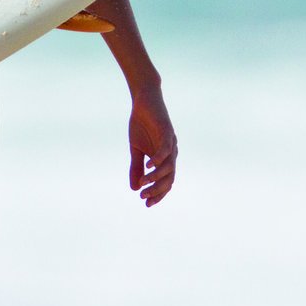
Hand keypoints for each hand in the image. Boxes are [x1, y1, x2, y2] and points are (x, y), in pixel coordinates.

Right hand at [127, 85, 177, 206]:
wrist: (144, 101)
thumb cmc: (141, 124)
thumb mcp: (135, 149)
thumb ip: (136, 167)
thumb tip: (135, 188)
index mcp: (164, 159)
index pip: (166, 181)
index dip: (158, 194)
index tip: (146, 204)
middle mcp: (171, 153)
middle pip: (169, 178)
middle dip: (157, 190)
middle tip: (144, 197)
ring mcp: (170, 143)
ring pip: (168, 167)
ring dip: (156, 177)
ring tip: (143, 184)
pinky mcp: (167, 132)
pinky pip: (165, 150)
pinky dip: (157, 160)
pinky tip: (148, 166)